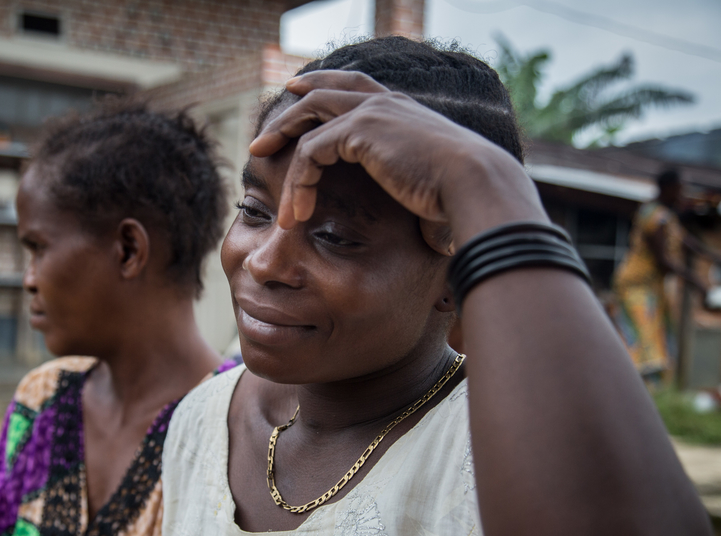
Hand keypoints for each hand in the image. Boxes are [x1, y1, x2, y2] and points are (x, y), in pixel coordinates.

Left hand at [250, 70, 546, 250]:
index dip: (322, 88)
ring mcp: (371, 111)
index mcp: (402, 110)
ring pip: (308, 119)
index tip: (297, 96)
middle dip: (289, 111)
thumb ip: (421, 201)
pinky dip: (297, 184)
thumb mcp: (434, 192)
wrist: (476, 185)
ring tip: (264, 173)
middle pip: (322, 93)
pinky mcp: (359, 130)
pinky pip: (310, 153)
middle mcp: (385, 103)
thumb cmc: (464, 200)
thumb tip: (437, 245)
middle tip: (262, 138)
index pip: (354, 87)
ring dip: (283, 145)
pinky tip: (296, 213)